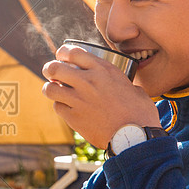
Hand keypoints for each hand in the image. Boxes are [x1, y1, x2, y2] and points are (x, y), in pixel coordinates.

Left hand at [41, 43, 159, 147]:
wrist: (134, 136)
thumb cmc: (139, 113)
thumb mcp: (133, 87)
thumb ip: (118, 82)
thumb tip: (118, 84)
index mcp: (102, 70)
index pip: (72, 52)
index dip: (62, 53)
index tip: (61, 56)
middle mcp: (87, 81)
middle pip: (54, 67)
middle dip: (49, 69)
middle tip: (51, 73)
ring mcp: (78, 99)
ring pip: (50, 88)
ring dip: (51, 88)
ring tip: (55, 91)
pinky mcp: (73, 117)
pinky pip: (57, 107)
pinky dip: (60, 106)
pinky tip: (66, 108)